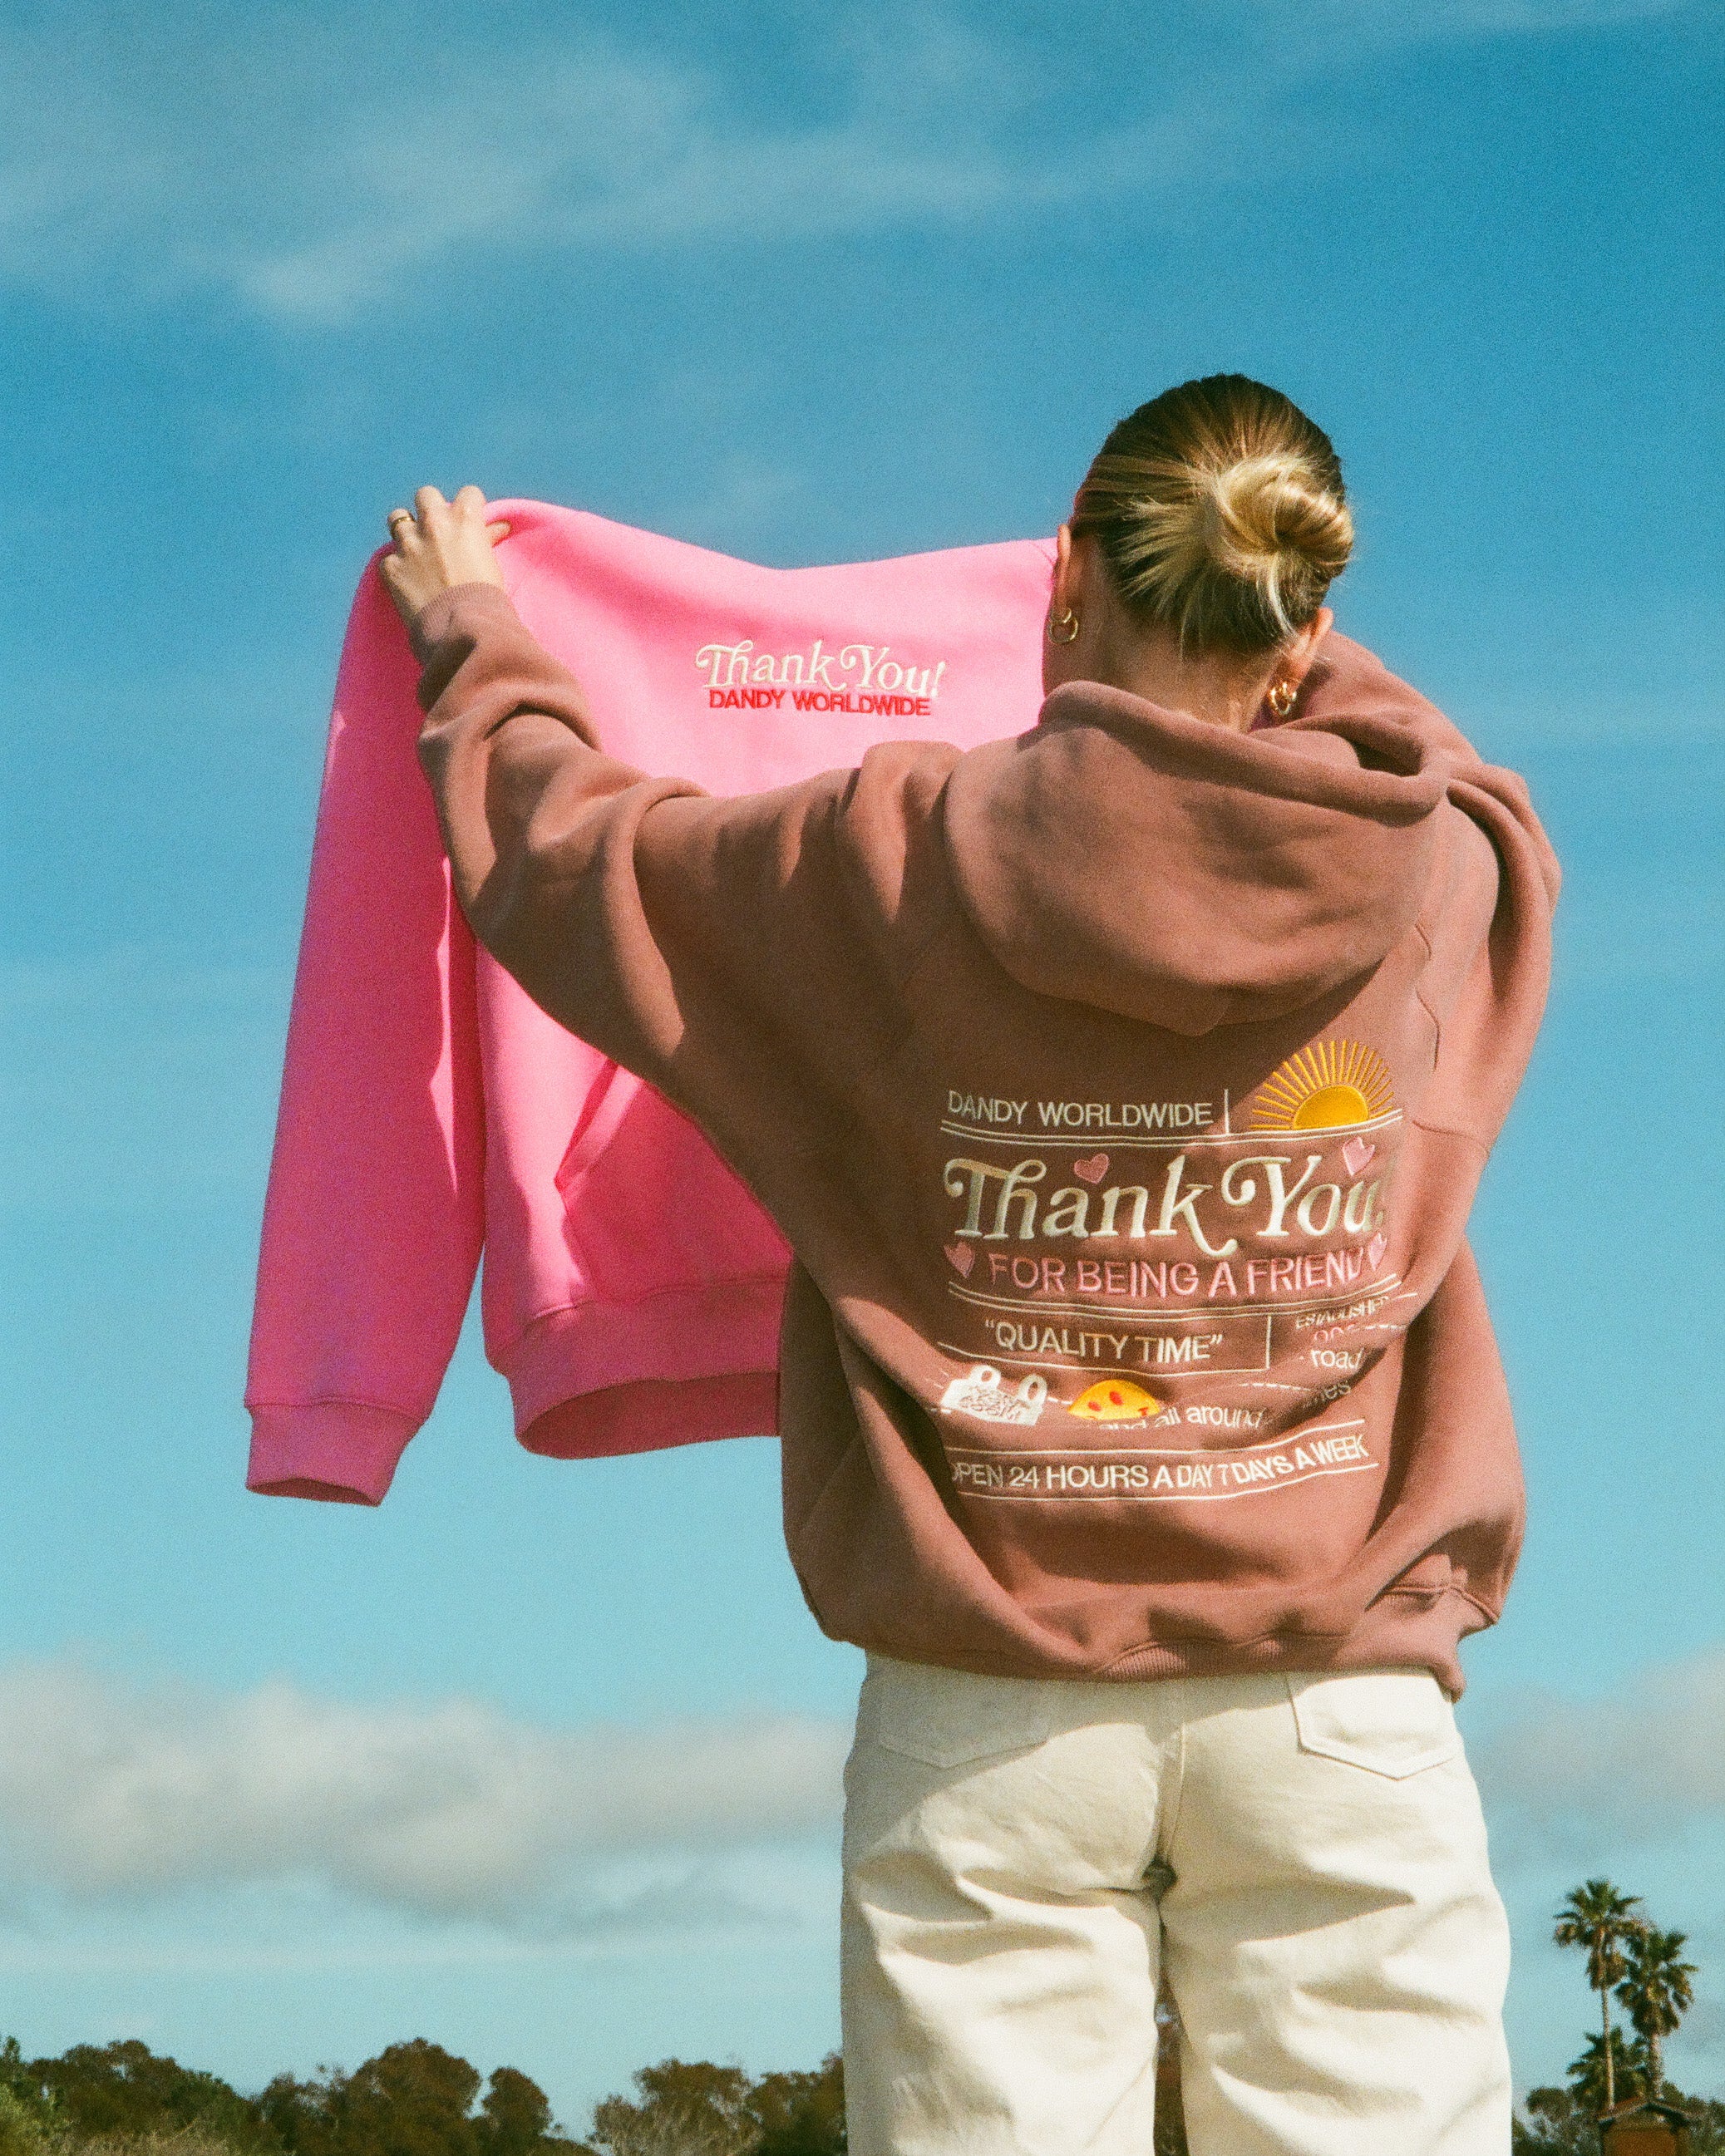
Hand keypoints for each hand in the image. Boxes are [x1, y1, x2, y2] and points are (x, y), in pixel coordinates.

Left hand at [378, 485, 510, 625]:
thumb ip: (487, 539)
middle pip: (426, 495)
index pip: (468, 494)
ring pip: (397, 518)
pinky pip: (388, 559)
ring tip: (415, 550)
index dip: (470, 506)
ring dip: (407, 531)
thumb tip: (499, 526)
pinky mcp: (391, 567)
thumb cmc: (485, 599)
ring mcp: (408, 544)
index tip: (469, 520)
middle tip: (436, 529)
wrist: (461, 629)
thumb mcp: (492, 564)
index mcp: (464, 519)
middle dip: (430, 509)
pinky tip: (408, 582)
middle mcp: (433, 523)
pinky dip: (397, 568)